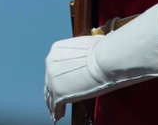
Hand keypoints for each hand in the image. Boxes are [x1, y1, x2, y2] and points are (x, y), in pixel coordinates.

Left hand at [43, 0, 157, 121]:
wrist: (107, 60)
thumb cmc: (105, 51)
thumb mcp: (95, 44)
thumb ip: (91, 48)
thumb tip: (108, 42)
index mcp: (57, 49)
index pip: (54, 64)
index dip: (59, 74)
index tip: (62, 81)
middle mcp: (51, 62)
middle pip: (50, 79)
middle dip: (55, 88)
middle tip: (59, 97)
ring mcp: (52, 79)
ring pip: (49, 94)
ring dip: (53, 101)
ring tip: (55, 110)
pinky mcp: (58, 94)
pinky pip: (54, 106)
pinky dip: (56, 111)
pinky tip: (58, 116)